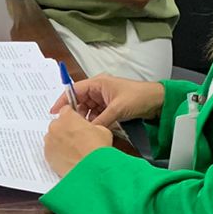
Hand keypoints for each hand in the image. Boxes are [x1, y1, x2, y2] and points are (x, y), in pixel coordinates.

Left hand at [44, 107, 113, 175]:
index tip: (77, 122)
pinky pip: (51, 149)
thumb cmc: (97, 149)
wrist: (90, 170)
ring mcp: (49, 141)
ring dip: (60, 140)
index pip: (66, 110)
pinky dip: (57, 152)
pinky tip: (68, 157)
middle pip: (58, 123)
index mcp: (67, 117)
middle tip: (77, 138)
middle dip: (66, 128)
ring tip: (73, 150)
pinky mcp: (47, 154)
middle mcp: (55, 126)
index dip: (73, 116)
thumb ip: (93, 125)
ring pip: (53, 137)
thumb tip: (91, 128)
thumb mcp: (102, 130)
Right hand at [49, 74, 165, 126]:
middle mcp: (99, 90)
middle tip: (70, 125)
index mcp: (98, 83)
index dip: (63, 100)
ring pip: (88, 110)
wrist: (158, 102)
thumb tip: (87, 131)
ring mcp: (104, 99)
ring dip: (86, 119)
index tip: (54, 112)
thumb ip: (100, 120)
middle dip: (75, 113)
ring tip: (83, 129)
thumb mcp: (117, 109)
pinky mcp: (110, 107)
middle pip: (80, 101)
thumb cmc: (139, 97)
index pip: (74, 90)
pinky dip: (95, 122)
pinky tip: (94, 129)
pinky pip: (97, 115)